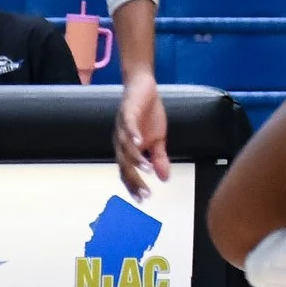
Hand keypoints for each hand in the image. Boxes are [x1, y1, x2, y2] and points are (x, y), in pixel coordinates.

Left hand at [114, 71, 169, 197]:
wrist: (143, 86)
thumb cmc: (148, 113)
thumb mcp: (158, 139)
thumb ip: (159, 158)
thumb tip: (164, 179)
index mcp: (126, 149)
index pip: (127, 172)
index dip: (134, 186)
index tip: (143, 200)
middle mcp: (121, 141)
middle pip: (124, 165)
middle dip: (135, 180)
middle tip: (145, 193)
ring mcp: (122, 128)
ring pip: (125, 148)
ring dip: (136, 160)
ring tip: (147, 170)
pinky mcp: (127, 113)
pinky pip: (128, 126)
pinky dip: (133, 135)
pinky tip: (140, 142)